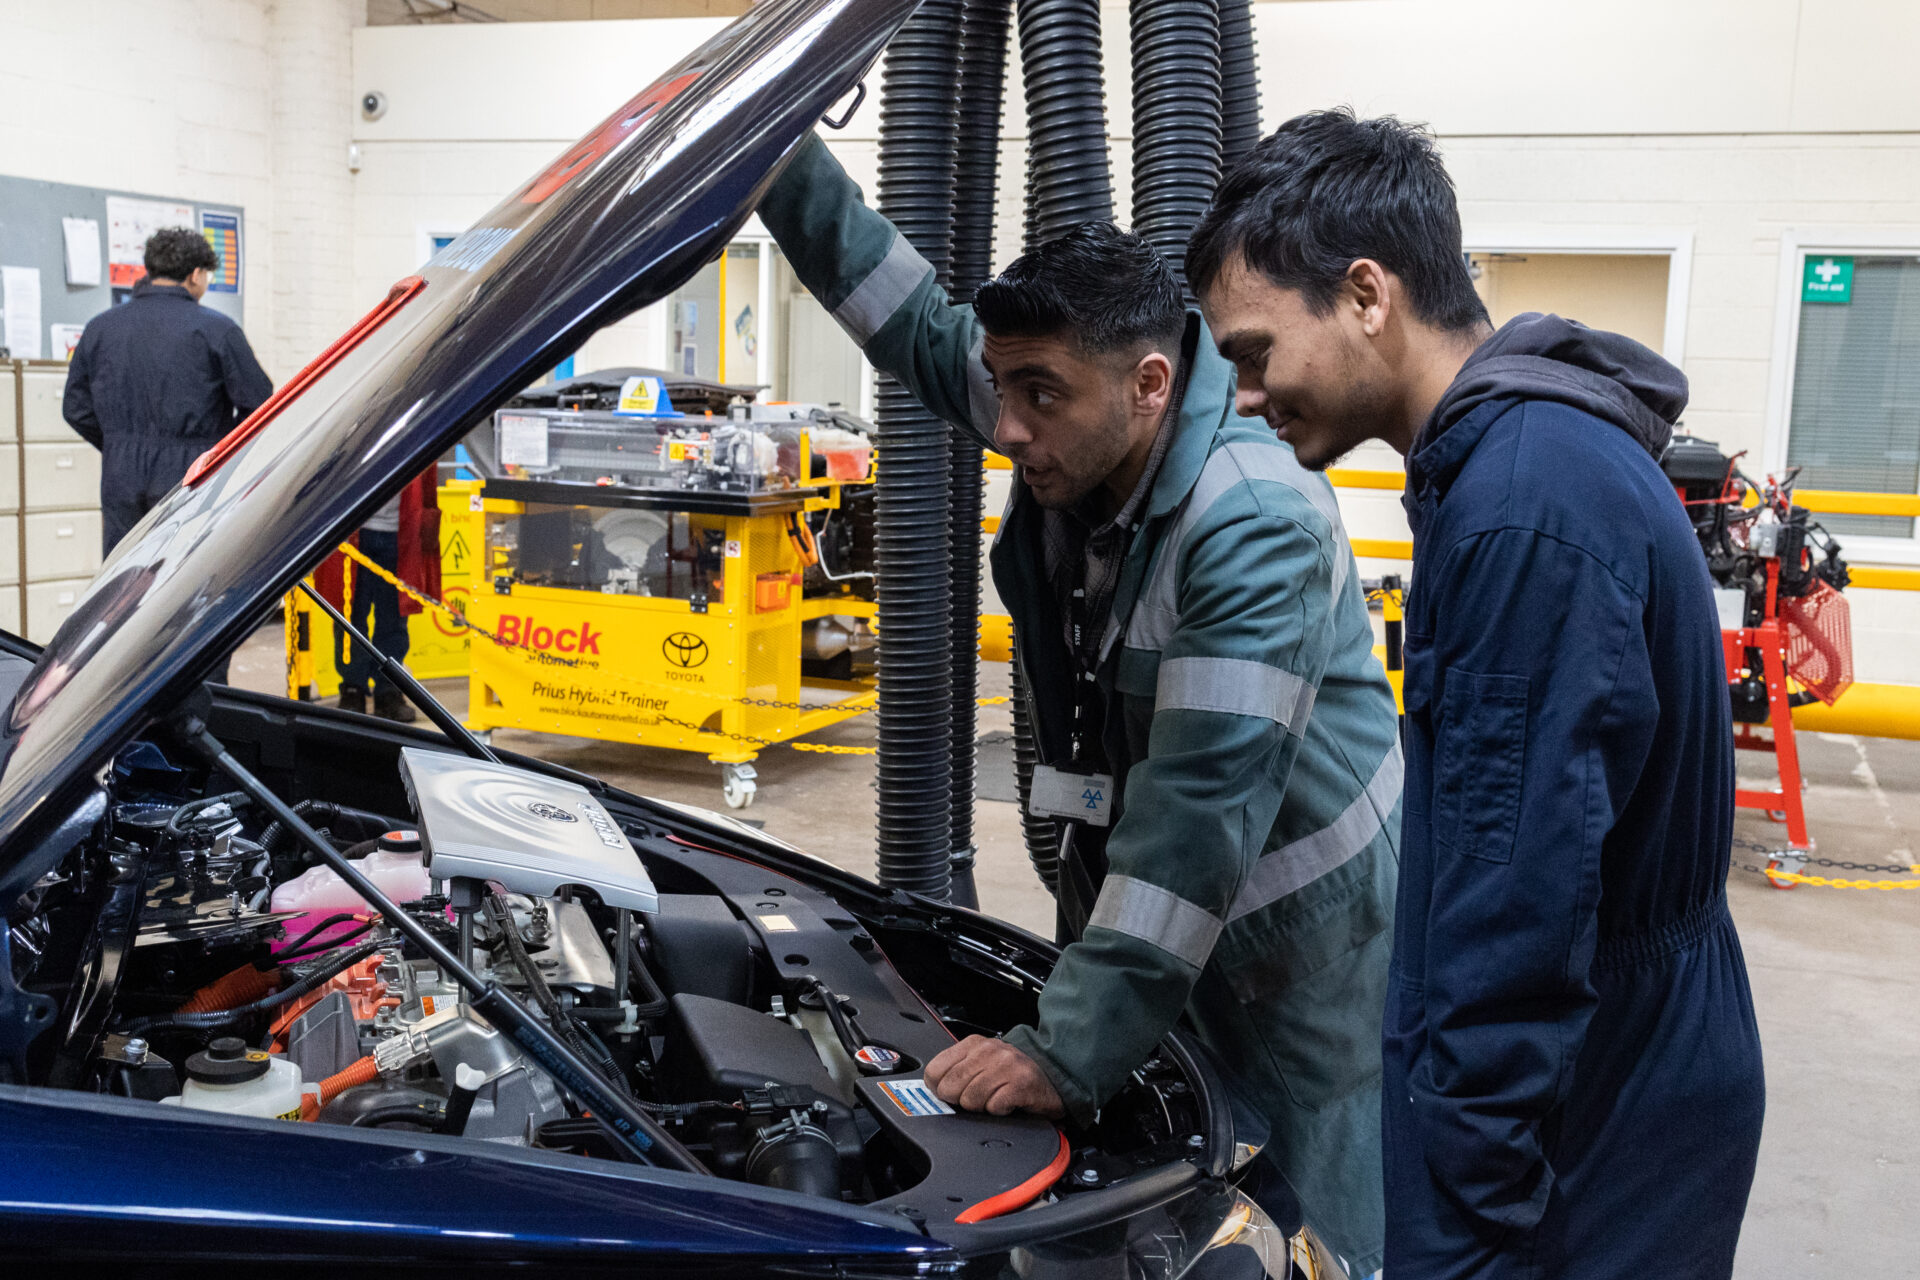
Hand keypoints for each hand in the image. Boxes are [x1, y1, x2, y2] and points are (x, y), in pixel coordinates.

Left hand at [924, 1035, 1064, 1117]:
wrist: (1051, 1077)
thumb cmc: (1011, 1074)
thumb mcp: (980, 1063)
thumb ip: (956, 1071)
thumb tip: (932, 1090)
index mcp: (973, 1044)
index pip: (934, 1070)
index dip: (938, 1088)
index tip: (951, 1092)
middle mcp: (988, 1050)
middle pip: (949, 1088)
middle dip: (960, 1100)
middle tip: (977, 1096)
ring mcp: (1005, 1065)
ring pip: (970, 1100)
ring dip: (982, 1107)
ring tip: (995, 1097)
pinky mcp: (1020, 1083)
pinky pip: (993, 1107)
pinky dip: (999, 1111)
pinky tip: (1008, 1103)